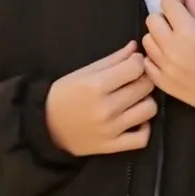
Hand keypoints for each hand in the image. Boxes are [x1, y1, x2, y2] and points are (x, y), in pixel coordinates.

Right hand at [44, 40, 157, 156]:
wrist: (46, 126)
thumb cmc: (64, 94)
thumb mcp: (84, 72)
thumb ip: (113, 59)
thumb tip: (135, 48)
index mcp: (96, 85)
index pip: (136, 68)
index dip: (138, 62)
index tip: (133, 63)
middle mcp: (106, 108)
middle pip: (145, 87)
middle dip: (143, 79)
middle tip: (134, 80)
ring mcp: (110, 130)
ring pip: (148, 110)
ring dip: (145, 101)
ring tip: (135, 99)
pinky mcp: (111, 147)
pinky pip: (142, 139)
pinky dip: (144, 128)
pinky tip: (136, 120)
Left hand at [142, 0, 194, 112]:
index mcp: (188, 31)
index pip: (167, 3)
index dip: (175, 2)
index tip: (183, 8)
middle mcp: (171, 47)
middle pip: (152, 19)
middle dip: (164, 18)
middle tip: (177, 26)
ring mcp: (164, 66)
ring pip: (146, 40)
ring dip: (157, 38)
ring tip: (172, 44)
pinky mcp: (162, 82)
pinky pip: (147, 62)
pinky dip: (154, 58)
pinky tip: (168, 60)